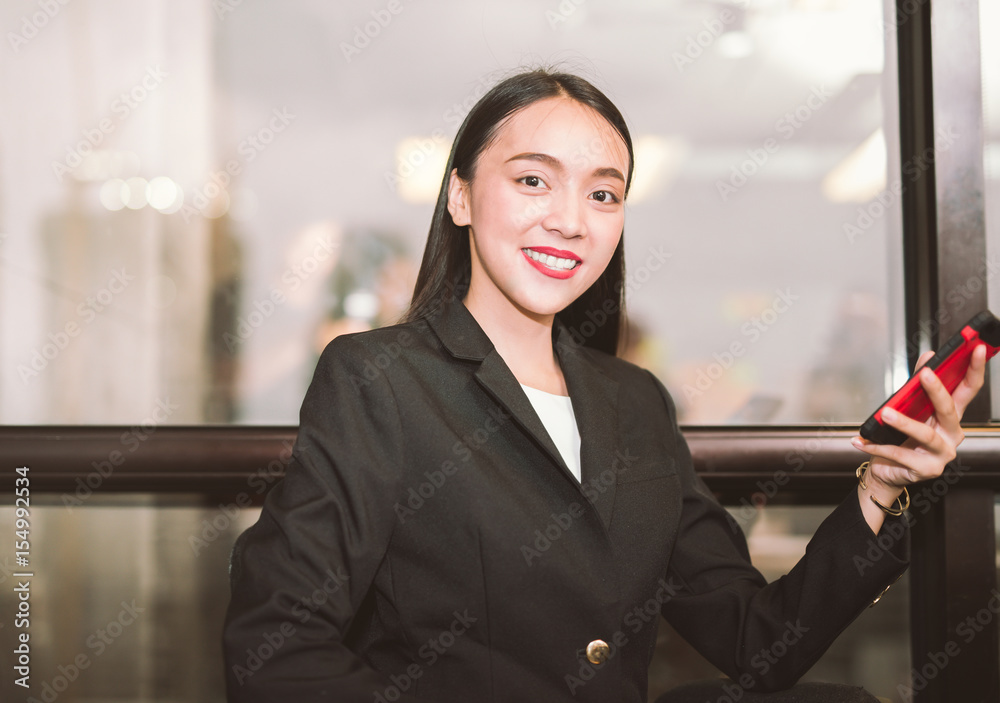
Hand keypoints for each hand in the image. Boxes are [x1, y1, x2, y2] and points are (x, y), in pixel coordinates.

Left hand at [851, 344, 986, 527]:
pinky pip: (900, 455)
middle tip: (924, 373)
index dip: (974, 369)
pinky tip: (861, 440)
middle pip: (949, 410)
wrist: (887, 470)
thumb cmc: (900, 438)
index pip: (968, 389)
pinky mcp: (927, 469)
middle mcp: (951, 434)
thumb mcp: (910, 408)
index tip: (975, 349)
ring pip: (924, 434)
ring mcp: (942, 453)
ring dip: (903, 422)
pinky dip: (877, 446)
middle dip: (937, 390)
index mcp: (950, 416)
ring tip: (884, 413)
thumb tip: (928, 355)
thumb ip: (917, 384)